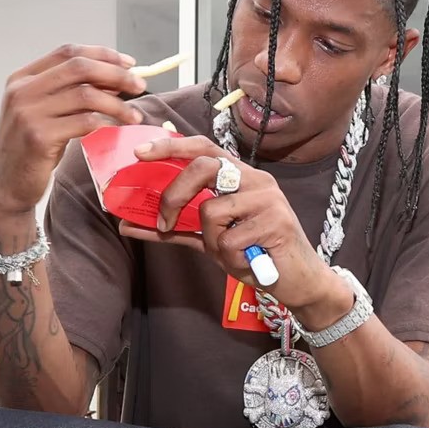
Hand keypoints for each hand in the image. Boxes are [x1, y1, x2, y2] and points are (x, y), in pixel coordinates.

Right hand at [0, 44, 146, 216]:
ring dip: (118, 104)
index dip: (103, 54)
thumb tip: (116, 78)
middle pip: (80, 68)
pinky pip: (85, 123)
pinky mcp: (39, 137)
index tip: (130, 63)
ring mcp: (28, 113)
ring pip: (86, 95)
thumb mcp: (47, 113)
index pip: (68, 52)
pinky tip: (118, 129)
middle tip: (140, 86)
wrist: (7, 186)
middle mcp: (22, 91)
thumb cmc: (32, 149)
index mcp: (22, 78)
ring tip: (135, 116)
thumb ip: (73, 93)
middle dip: (116, 74)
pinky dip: (107, 123)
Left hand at [117, 136, 338, 309]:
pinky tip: (249, 261)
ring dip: (211, 240)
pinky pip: (229, 240)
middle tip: (164, 221)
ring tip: (231, 252)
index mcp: (242, 177)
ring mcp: (268, 199)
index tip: (140, 153)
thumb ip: (176, 228)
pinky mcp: (276, 222)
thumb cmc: (255, 255)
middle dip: (175, 194)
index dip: (171, 146)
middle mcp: (256, 180)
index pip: (204, 148)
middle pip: (203, 166)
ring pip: (212, 210)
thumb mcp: (212, 240)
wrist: (299, 282)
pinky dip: (230, 258)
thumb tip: (129, 224)